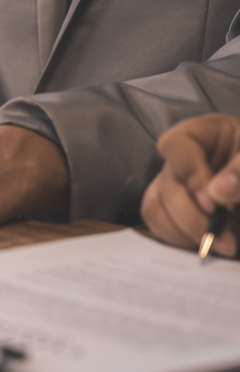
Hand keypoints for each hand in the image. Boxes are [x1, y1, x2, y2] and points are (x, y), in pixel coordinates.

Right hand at [141, 114, 239, 256]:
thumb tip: (217, 193)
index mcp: (202, 135)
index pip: (175, 145)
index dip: (190, 174)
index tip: (214, 203)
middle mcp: (180, 160)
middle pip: (167, 186)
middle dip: (193, 218)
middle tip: (223, 239)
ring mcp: (172, 184)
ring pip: (156, 208)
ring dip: (185, 233)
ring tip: (219, 245)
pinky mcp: (171, 208)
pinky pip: (159, 225)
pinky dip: (180, 240)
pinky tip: (206, 245)